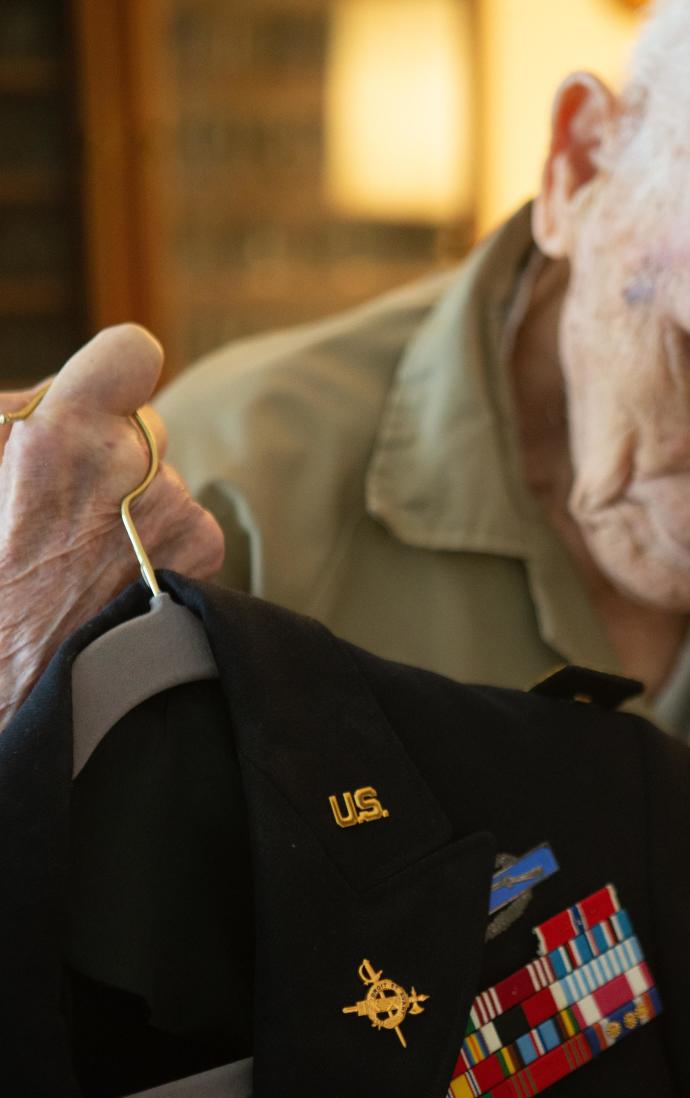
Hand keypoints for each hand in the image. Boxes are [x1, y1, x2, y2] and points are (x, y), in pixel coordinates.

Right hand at [0, 324, 223, 728]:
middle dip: (110, 453)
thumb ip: (12, 422)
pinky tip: (116, 579)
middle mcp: (131, 466)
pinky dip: (158, 544)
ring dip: (132, 504)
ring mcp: (174, 513)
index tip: (103, 397)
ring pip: (163, 480)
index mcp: (61, 434)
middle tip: (66, 505)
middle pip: (143, 425)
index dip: (115, 372)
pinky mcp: (201, 553)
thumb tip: (43, 397)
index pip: (130, 352)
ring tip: (83, 556)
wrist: (18, 683)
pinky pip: (185, 524)